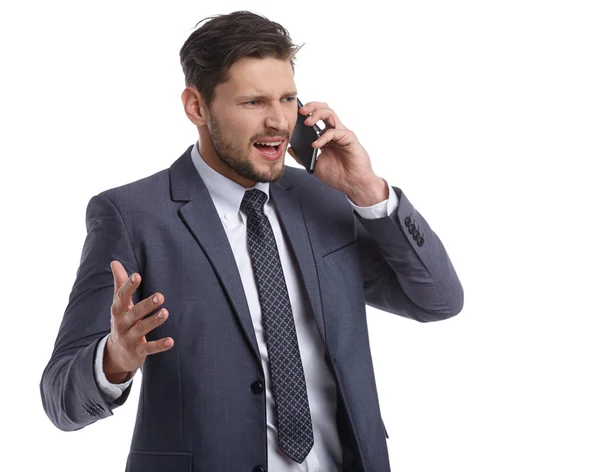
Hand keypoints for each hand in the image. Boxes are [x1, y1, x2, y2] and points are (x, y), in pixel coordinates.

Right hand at [104, 260, 172, 383]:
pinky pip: (149, 348)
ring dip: (154, 322)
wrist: (116, 354)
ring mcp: (129, 338)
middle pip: (134, 313)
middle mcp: (122, 324)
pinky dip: (159, 345)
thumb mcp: (119, 304)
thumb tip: (114, 262)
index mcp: (118, 310)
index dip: (128, 286)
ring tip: (165, 312)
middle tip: (160, 296)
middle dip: (146, 305)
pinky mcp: (138, 352)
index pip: (121, 296)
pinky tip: (171, 341)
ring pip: (141, 329)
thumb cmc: (122, 321)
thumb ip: (119, 283)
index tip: (137, 275)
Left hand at [287, 101, 383, 200]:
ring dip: (317, 114)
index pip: (316, 118)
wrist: (353, 185)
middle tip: (300, 111)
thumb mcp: (314, 166)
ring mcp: (341, 134)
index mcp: (326, 137)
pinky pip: (334, 132)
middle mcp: (334, 132)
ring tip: (307, 122)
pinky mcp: (349, 138)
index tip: (294, 115)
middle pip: (324, 110)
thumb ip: (302, 157)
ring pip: (330, 113)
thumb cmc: (338, 175)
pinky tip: (315, 145)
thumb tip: (289, 149)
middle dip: (311, 106)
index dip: (306, 114)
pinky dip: (323, 137)